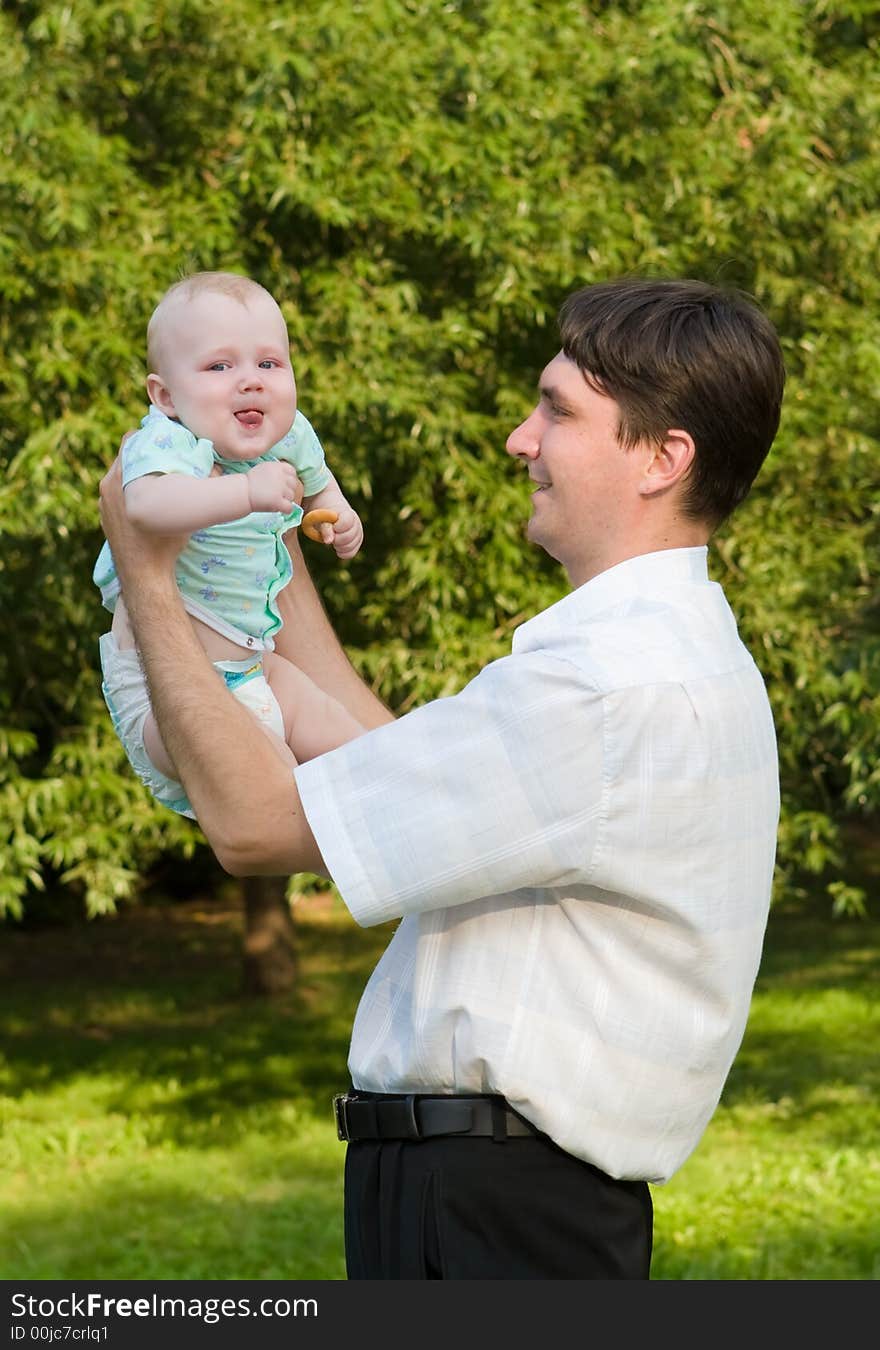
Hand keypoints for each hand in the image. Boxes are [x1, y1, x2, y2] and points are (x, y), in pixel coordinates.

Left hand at [99, 441, 187, 587]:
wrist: (144, 576)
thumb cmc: (164, 543)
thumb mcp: (182, 511)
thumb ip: (194, 485)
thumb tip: (216, 466)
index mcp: (120, 478)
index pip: (132, 440)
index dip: (151, 435)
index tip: (168, 437)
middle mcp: (107, 485)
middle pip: (127, 455)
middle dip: (146, 452)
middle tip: (169, 452)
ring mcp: (103, 501)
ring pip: (122, 473)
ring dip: (139, 470)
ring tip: (160, 473)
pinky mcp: (105, 514)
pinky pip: (118, 490)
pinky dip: (131, 487)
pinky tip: (149, 496)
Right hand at [246, 460, 301, 513]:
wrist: (242, 493)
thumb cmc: (251, 482)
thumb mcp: (264, 468)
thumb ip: (277, 470)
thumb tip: (289, 476)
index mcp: (277, 466)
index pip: (292, 472)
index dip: (288, 479)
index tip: (281, 484)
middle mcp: (281, 476)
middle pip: (293, 485)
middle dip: (287, 490)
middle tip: (277, 494)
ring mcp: (280, 489)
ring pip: (292, 497)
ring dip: (285, 500)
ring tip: (274, 500)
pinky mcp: (278, 501)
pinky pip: (290, 508)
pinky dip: (285, 510)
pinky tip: (278, 509)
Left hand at [329, 504, 364, 559]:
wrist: (333, 519)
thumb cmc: (328, 519)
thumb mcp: (325, 521)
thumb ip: (326, 529)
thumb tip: (328, 542)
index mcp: (349, 515)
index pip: (346, 523)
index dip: (337, 528)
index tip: (333, 527)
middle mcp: (356, 525)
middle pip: (347, 537)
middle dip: (336, 539)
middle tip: (331, 536)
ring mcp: (358, 535)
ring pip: (349, 547)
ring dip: (338, 546)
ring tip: (334, 541)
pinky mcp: (357, 544)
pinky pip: (350, 554)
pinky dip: (342, 553)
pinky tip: (337, 548)